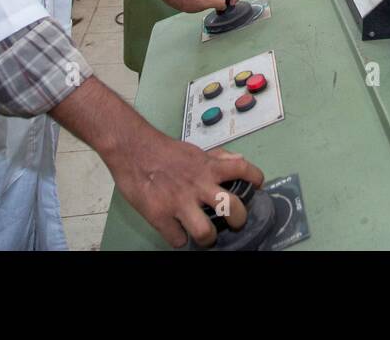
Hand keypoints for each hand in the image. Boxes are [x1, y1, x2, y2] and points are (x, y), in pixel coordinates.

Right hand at [110, 132, 264, 248]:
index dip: (255, 179)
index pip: (243, 170)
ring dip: (209, 238)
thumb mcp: (196, 151)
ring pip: (206, 233)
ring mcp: (179, 203)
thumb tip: (238, 161)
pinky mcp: (159, 216)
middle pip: (232, 208)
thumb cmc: (165, 151)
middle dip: (238, 219)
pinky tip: (178, 231)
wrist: (133, 149)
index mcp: (208, 168)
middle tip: (233, 221)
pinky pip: (177, 240)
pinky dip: (179, 238)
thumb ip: (217, 158)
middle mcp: (198, 185)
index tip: (257, 187)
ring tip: (207, 234)